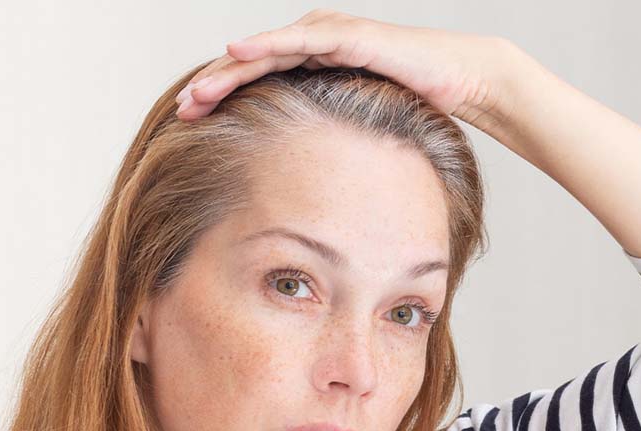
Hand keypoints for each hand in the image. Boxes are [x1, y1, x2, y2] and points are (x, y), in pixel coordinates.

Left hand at [174, 8, 520, 132]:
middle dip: (213, 88)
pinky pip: (300, 40)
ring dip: (227, 70)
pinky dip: (267, 46)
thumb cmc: (412, 107)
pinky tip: (238, 53)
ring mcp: (328, 34)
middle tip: (180, 112)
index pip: (256, 83)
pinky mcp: (347, 34)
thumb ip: (330, 143)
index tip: (189, 125)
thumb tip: (309, 187)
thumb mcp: (357, 131)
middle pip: (250, 66)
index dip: (222, 101)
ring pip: (266, 51)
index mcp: (312, 68)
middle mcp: (313, 45)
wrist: (460, 80)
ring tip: (197, 93)